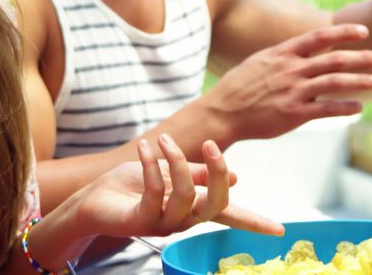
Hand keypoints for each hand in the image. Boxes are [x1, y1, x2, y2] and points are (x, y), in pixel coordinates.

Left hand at [71, 135, 283, 237]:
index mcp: (192, 207)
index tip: (281, 230)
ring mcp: (161, 223)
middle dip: (217, 171)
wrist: (90, 198)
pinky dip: (152, 165)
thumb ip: (196, 173)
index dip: (254, 222)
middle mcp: (181, 219)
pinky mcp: (139, 220)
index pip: (229, 215)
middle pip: (216, 203)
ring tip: (161, 140)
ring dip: (176, 160)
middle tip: (214, 145)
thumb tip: (234, 177)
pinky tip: (144, 149)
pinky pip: (155, 191)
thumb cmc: (128, 185)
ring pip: (186, 194)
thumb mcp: (167, 171)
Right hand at [207, 24, 371, 140]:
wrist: (223, 111)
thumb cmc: (240, 86)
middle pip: (334, 59)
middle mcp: (291, 69)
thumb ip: (284, 55)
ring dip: (360, 81)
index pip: (319, 37)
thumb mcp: (260, 61)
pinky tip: (358, 107)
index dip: (344, 33)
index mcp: (283, 53)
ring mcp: (293, 91)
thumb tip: (304, 50)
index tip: (363, 32)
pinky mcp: (294, 113)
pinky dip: (345, 107)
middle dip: (361, 58)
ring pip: (335, 82)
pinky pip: (327, 109)